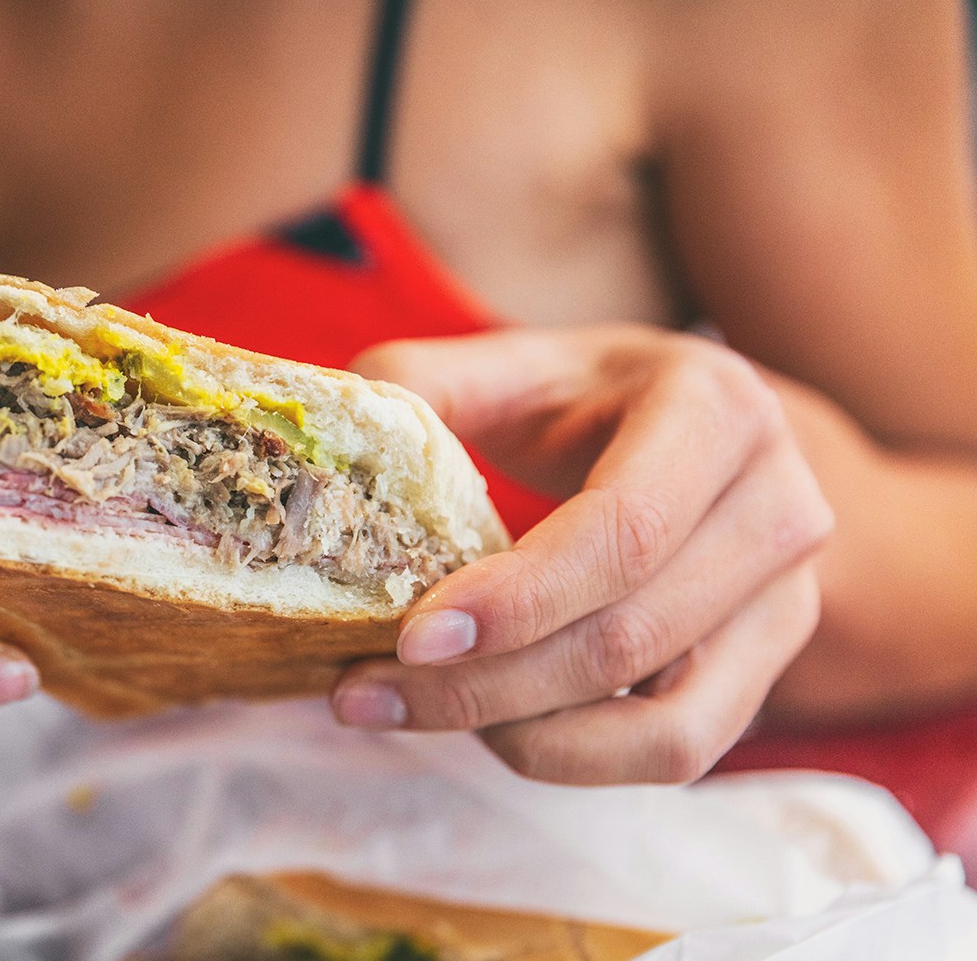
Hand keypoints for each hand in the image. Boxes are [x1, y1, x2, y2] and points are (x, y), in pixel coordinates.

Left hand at [331, 326, 833, 783]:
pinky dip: (574, 757)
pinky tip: (491, 726)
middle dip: (486, 683)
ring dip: (522, 735)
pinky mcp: (768, 670)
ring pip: (663, 720)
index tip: (411, 636)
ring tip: (412, 709)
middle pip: (632, 637)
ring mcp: (789, 598)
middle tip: (364, 691)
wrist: (698, 434)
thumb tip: (335, 442)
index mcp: (717, 408)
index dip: (520, 598)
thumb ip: (419, 387)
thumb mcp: (511, 366)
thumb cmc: (588, 399)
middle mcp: (779, 505)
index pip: (626, 529)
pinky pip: (679, 751)